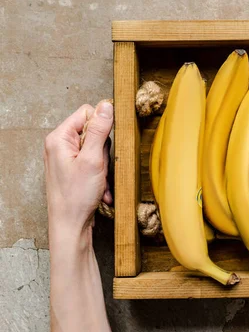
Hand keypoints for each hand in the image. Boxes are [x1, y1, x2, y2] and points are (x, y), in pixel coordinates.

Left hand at [44, 102, 112, 240]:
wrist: (70, 226)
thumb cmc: (76, 196)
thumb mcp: (92, 159)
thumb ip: (99, 130)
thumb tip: (107, 106)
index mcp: (59, 138)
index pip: (87, 113)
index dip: (101, 127)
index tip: (104, 145)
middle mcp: (60, 145)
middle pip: (93, 132)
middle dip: (104, 151)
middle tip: (100, 167)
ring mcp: (66, 159)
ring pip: (97, 150)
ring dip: (104, 167)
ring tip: (100, 181)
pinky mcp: (73, 170)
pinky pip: (94, 164)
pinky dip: (101, 176)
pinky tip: (100, 189)